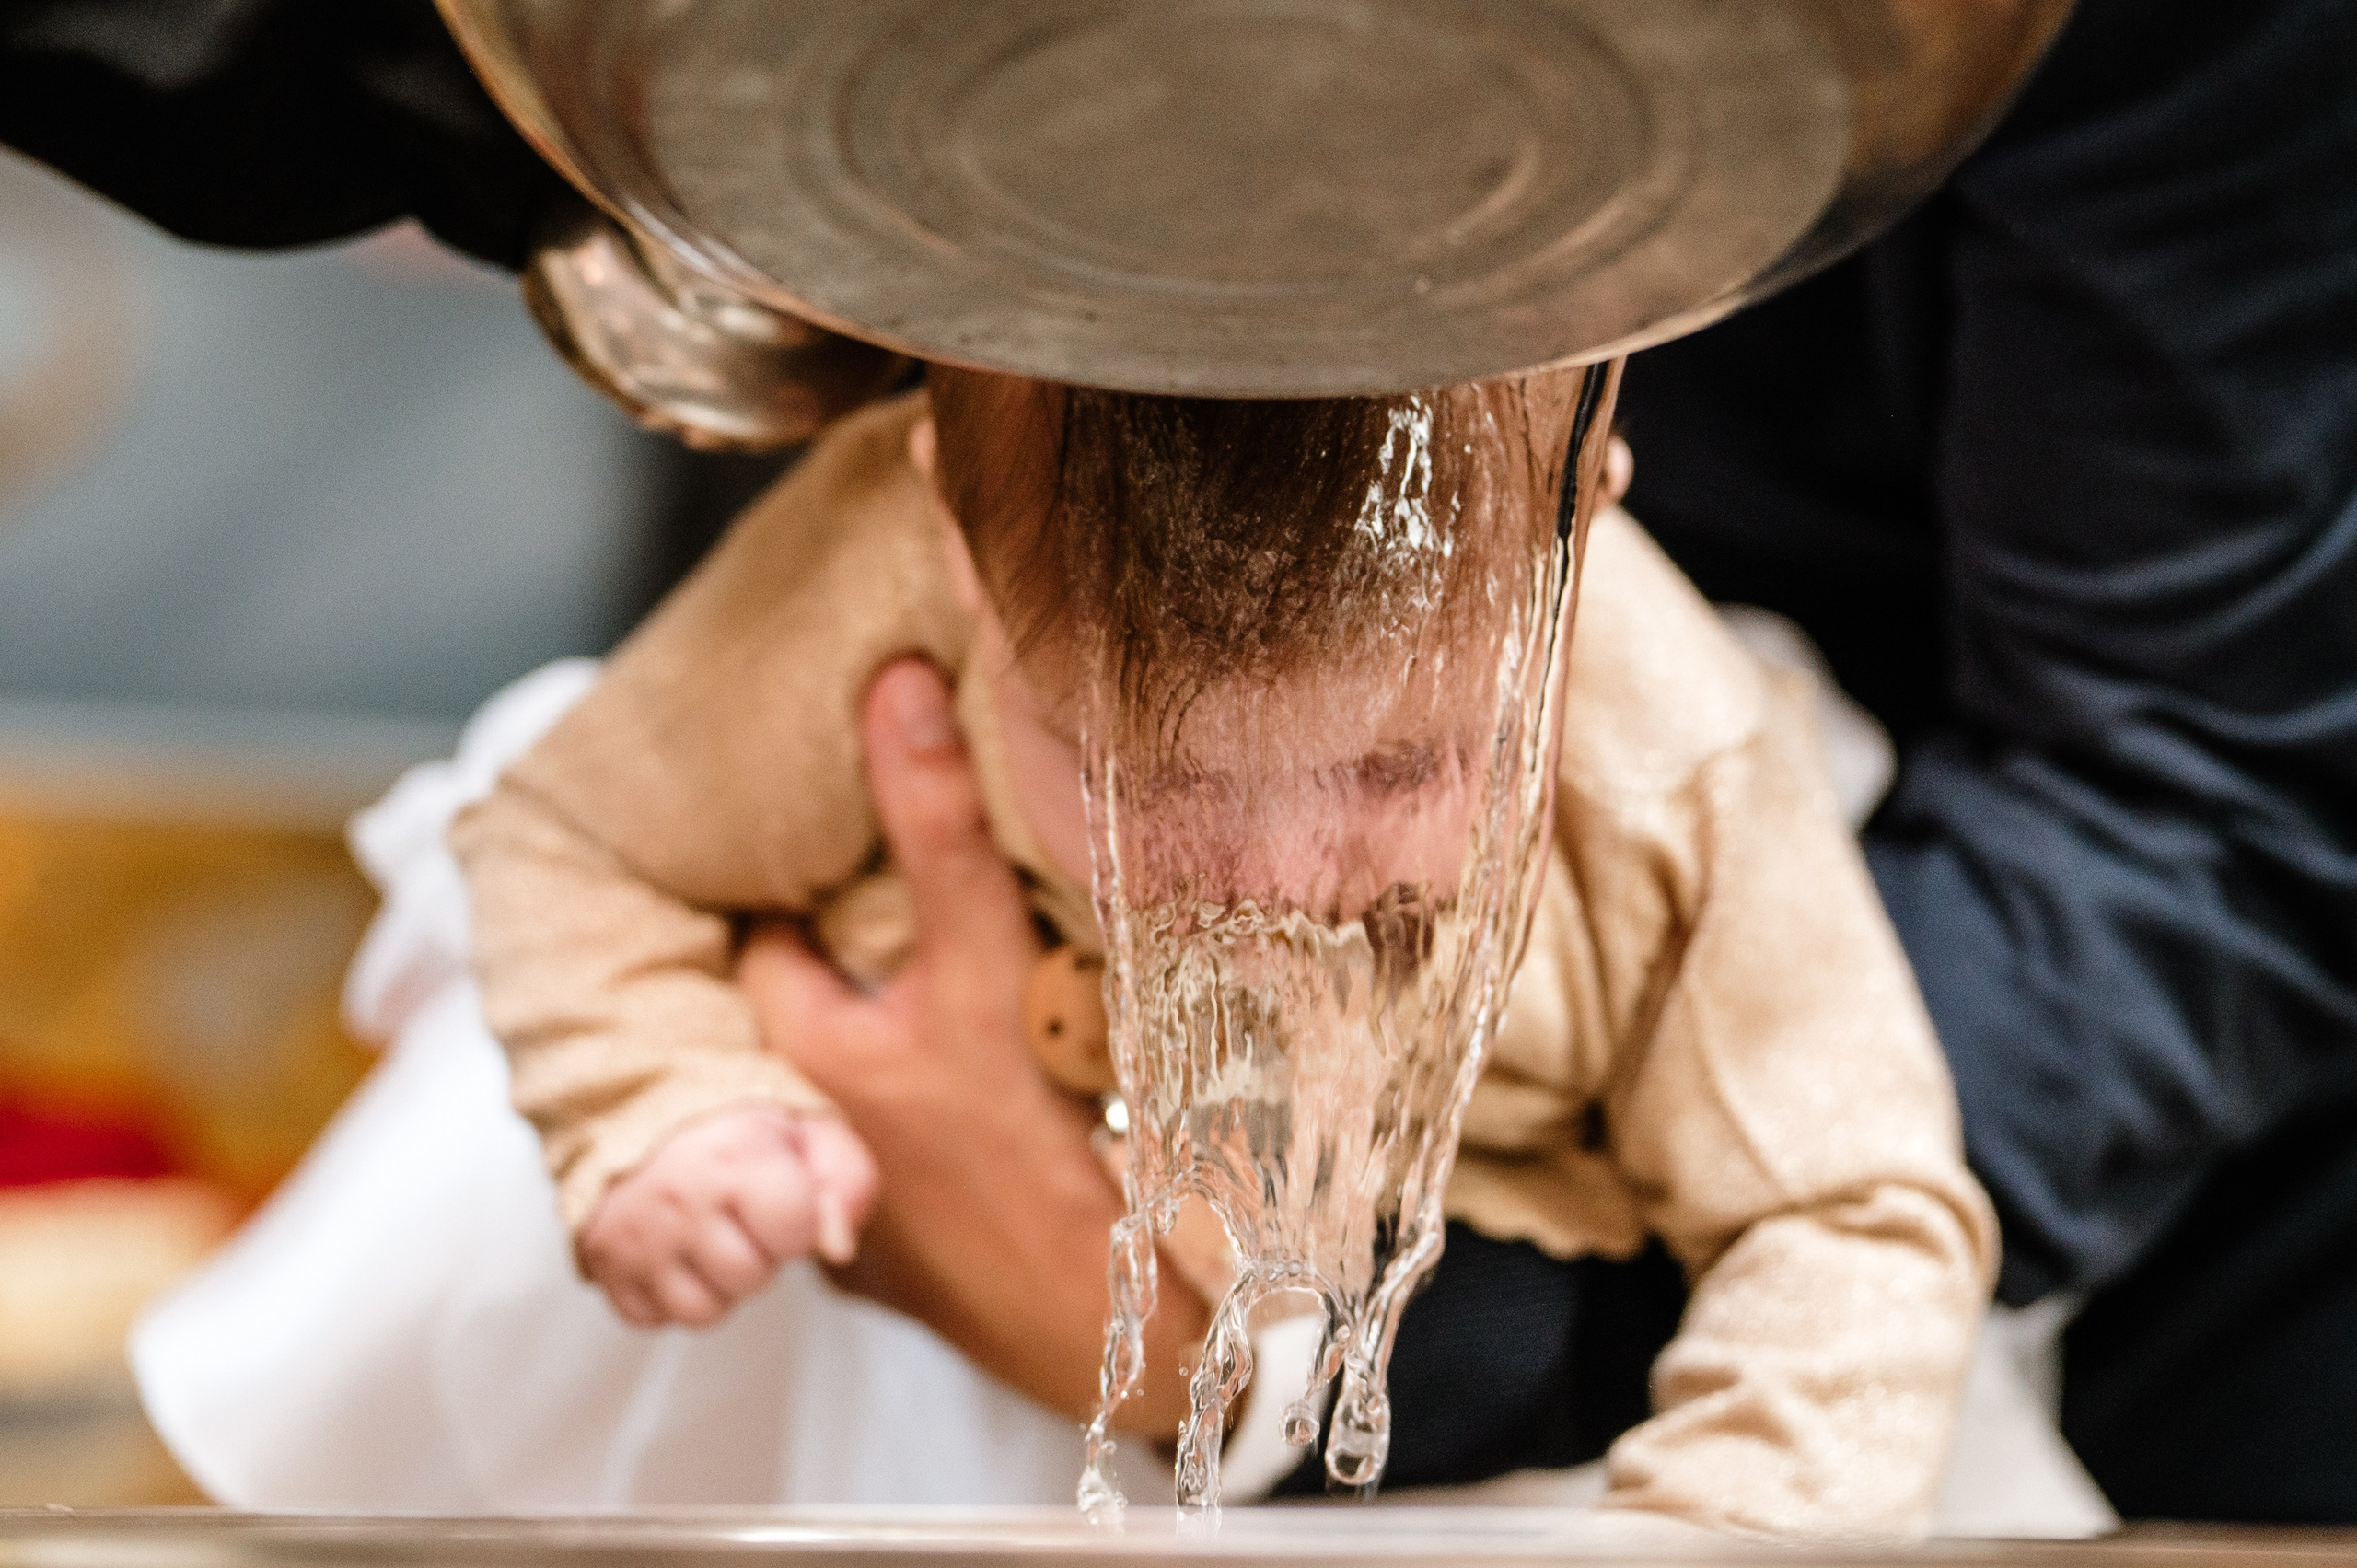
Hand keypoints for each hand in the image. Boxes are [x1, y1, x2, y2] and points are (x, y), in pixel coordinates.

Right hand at [579, 1105, 877, 1327]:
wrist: (638, 1102)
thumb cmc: (731, 1122)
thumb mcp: (808, 1126)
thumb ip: (846, 1180)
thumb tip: (838, 1247)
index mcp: (735, 1158)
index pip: (795, 1234)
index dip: (799, 1223)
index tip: (782, 1197)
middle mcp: (680, 1201)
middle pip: (750, 1279)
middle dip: (759, 1254)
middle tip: (741, 1214)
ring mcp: (637, 1236)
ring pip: (702, 1312)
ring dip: (716, 1284)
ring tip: (711, 1237)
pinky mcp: (604, 1263)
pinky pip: (652, 1318)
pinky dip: (668, 1294)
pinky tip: (675, 1252)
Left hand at [738, 658, 1208, 1434]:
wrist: (1110, 1335)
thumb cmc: (1039, 1166)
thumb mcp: (985, 978)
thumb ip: (939, 837)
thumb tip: (895, 690)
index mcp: (807, 1058)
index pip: (761, 938)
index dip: (787, 882)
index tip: (819, 832)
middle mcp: (802, 1134)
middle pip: (800, 1014)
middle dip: (835, 958)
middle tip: (886, 895)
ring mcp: (844, 1206)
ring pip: (837, 1089)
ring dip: (873, 1042)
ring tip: (928, 984)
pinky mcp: (893, 1260)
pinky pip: (881, 1160)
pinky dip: (909, 1125)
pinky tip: (967, 1104)